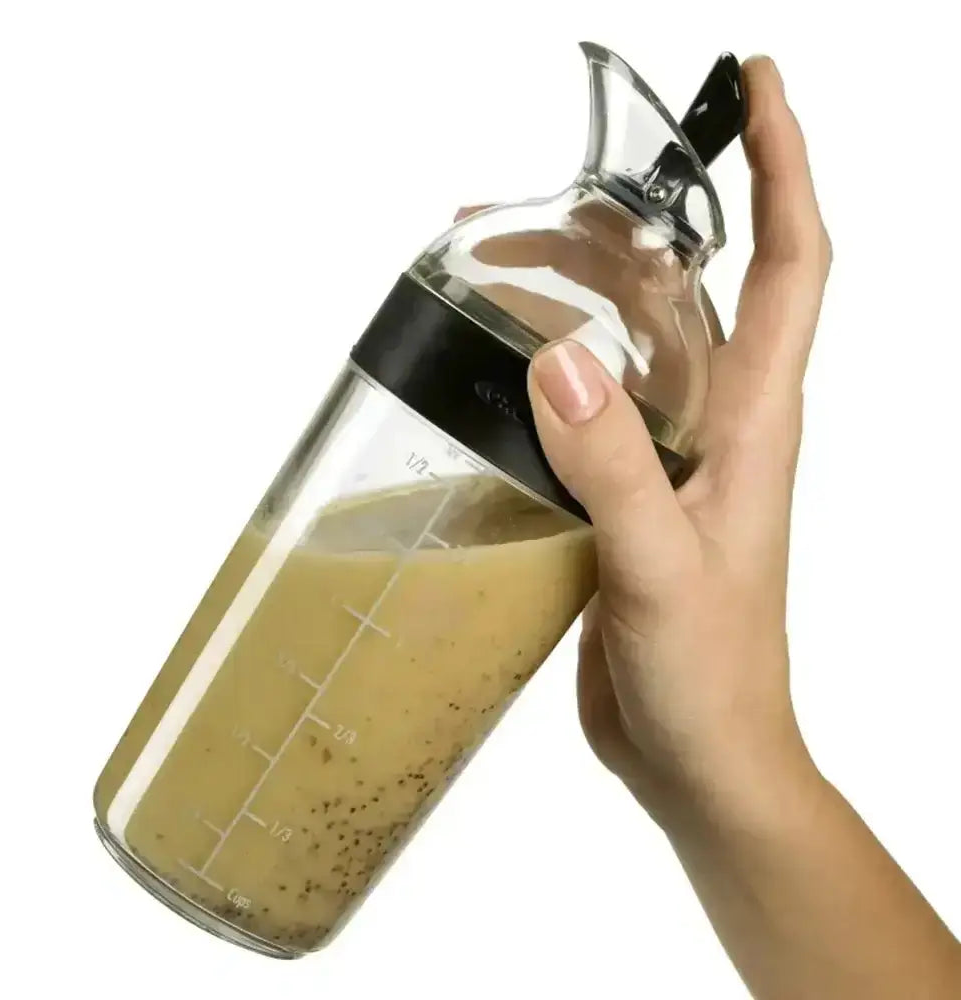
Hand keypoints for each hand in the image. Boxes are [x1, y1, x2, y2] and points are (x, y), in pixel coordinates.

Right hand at [527, 56, 831, 827]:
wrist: (698, 755)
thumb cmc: (710, 676)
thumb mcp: (661, 570)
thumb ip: (614, 469)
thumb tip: (561, 365)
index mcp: (752, 423)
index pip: (791, 263)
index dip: (783, 166)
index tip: (756, 87)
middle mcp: (716, 424)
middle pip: (684, 285)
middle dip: (623, 225)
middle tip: (530, 202)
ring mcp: (668, 458)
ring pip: (627, 342)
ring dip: (571, 294)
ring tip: (492, 265)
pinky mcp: (623, 495)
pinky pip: (587, 407)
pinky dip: (543, 372)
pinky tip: (495, 369)